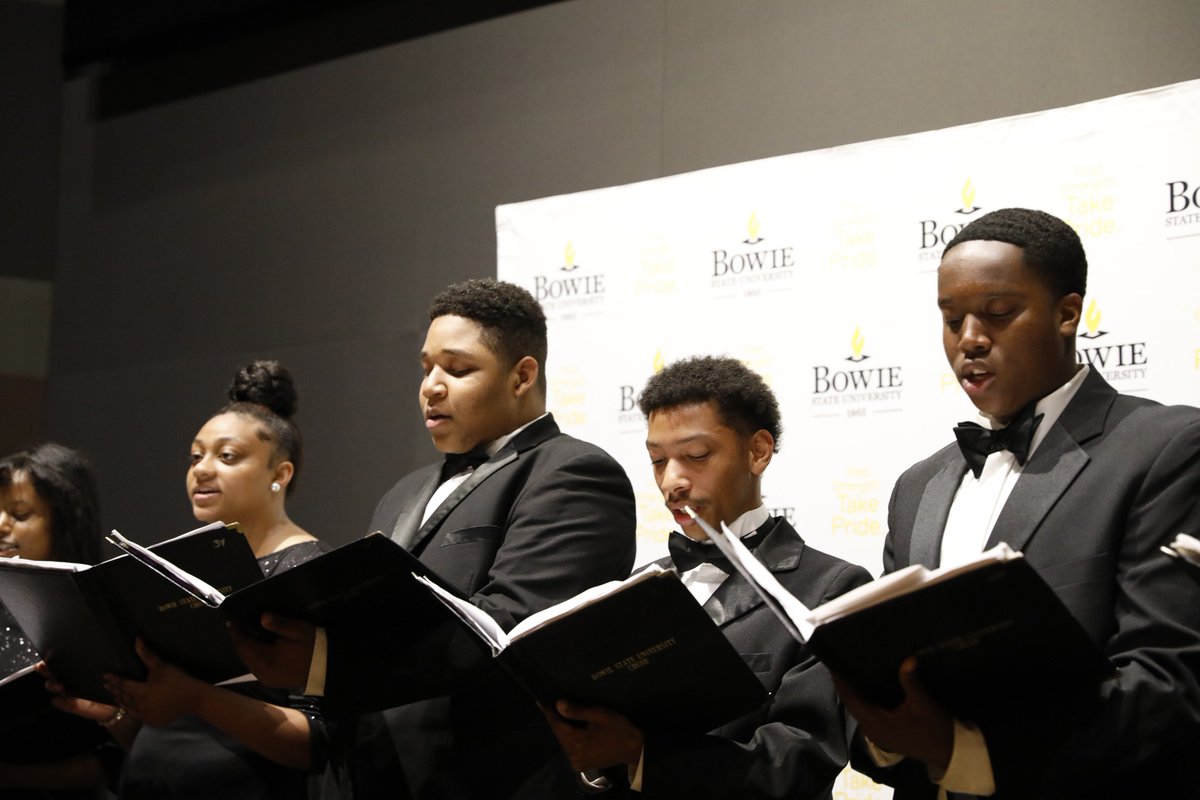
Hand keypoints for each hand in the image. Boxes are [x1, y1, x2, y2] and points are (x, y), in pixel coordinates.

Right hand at [36, 661, 120, 723]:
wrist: (120, 703)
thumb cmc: (115, 682)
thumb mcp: (113, 668)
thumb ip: (114, 657)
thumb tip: (130, 640)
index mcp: (80, 671)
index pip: (63, 664)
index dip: (52, 660)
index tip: (46, 656)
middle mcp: (73, 681)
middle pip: (54, 675)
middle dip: (47, 671)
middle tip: (45, 667)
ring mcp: (73, 694)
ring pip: (57, 689)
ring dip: (53, 685)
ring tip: (57, 683)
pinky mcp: (77, 706)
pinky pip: (66, 704)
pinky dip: (61, 702)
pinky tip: (58, 699)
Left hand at [104, 639, 204, 726]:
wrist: (194, 698)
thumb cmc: (177, 680)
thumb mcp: (161, 666)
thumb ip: (146, 655)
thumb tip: (136, 640)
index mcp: (140, 692)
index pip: (123, 684)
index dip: (114, 679)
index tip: (105, 676)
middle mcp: (140, 706)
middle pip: (124, 698)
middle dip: (115, 691)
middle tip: (107, 686)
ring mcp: (146, 716)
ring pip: (129, 709)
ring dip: (122, 702)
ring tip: (117, 697)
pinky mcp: (154, 722)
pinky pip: (139, 717)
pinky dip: (134, 711)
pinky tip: (133, 709)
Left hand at [229, 613, 315, 690]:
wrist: (325, 668)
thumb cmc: (312, 646)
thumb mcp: (298, 630)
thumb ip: (280, 623)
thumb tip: (262, 616)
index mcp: (266, 658)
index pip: (243, 644)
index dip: (236, 632)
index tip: (231, 621)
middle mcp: (262, 671)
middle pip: (243, 654)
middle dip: (238, 641)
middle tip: (236, 627)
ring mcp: (266, 678)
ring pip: (248, 662)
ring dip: (245, 650)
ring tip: (245, 637)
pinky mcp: (272, 682)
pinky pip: (255, 668)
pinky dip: (252, 658)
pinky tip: (257, 650)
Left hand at [540, 700, 643, 772]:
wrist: (633, 749)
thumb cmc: (617, 729)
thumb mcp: (599, 715)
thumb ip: (577, 711)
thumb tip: (558, 704)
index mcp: (576, 742)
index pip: (556, 725)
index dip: (548, 713)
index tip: (540, 701)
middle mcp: (573, 755)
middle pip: (558, 734)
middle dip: (556, 720)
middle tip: (552, 705)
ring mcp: (577, 762)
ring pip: (563, 741)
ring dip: (563, 729)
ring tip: (562, 714)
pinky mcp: (581, 765)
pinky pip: (570, 748)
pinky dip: (570, 738)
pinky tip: (573, 728)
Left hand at [833, 657, 953, 769]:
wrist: (950, 753)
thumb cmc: (937, 730)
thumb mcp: (925, 705)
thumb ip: (911, 682)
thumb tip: (907, 659)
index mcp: (875, 722)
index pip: (849, 698)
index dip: (840, 679)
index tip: (833, 659)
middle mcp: (871, 729)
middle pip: (851, 701)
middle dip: (846, 680)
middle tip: (844, 656)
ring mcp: (876, 732)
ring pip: (858, 706)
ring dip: (855, 688)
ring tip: (853, 663)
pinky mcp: (883, 731)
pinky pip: (867, 710)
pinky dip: (864, 696)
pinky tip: (869, 681)